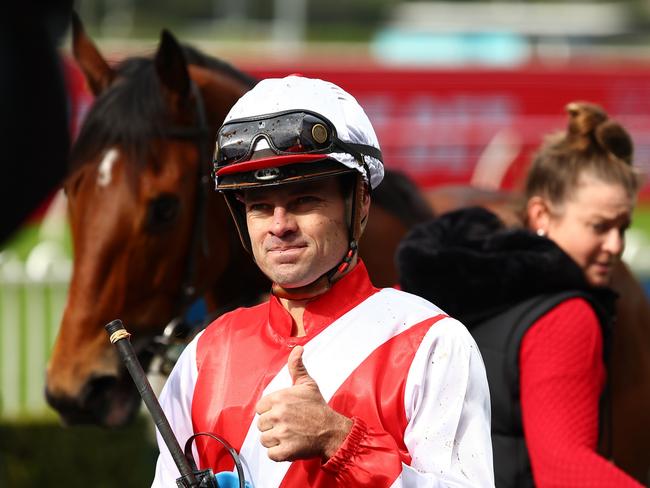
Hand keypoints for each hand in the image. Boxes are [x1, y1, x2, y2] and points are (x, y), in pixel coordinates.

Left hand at [255, 345, 352, 461]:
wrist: (332, 430)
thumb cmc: (319, 408)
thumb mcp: (307, 384)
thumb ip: (297, 366)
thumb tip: (298, 348)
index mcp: (280, 398)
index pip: (260, 408)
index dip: (269, 411)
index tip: (281, 413)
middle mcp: (279, 414)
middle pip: (260, 424)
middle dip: (271, 426)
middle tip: (287, 425)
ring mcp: (282, 433)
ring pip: (264, 439)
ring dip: (274, 440)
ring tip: (288, 435)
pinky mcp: (286, 450)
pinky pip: (271, 454)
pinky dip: (278, 453)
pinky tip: (289, 446)